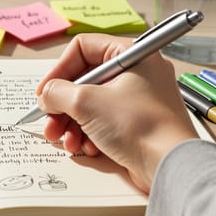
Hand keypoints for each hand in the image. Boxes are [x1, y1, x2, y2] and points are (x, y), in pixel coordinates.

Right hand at [35, 34, 196, 192]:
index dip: (60, 70)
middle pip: (85, 80)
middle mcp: (137, 73)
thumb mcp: (86, 102)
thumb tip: (47, 95)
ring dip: (72, 123)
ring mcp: (137, 100)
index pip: (84, 49)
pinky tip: (88, 148)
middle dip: (62, 104)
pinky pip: (104, 122)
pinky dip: (90, 134)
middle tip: (50, 122)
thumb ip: (58, 93)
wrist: (170, 166)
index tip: (45, 92)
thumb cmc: (140, 126)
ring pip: (92, 104)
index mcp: (131, 55)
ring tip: (65, 141)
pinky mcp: (137, 124)